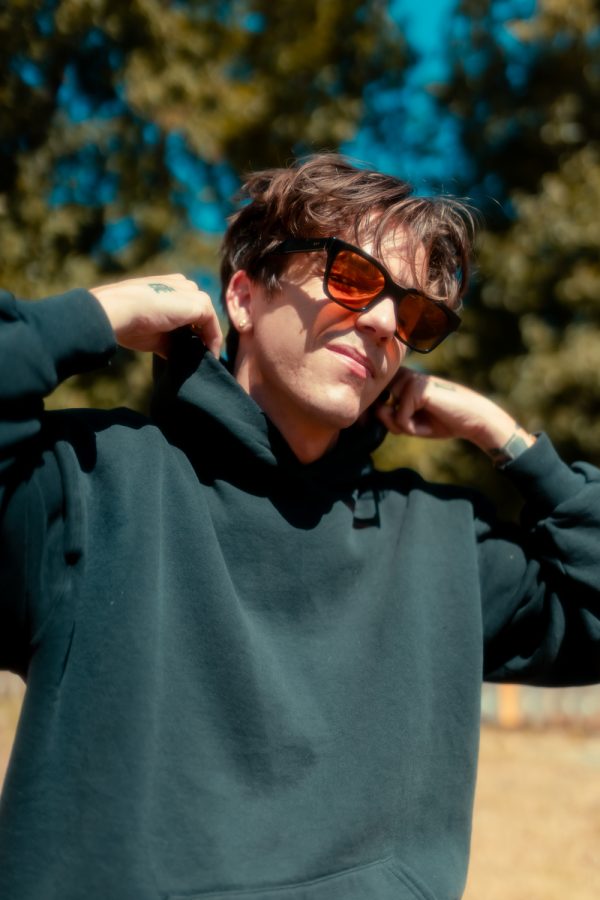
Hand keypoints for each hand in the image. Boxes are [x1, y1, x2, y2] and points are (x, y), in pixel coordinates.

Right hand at [90, 274, 222, 357]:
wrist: (119, 311)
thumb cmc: (128, 322)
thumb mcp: (153, 333)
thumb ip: (169, 339)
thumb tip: (179, 356)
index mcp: (167, 286)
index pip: (185, 308)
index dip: (191, 329)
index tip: (190, 349)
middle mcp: (181, 285)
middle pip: (198, 311)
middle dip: (201, 333)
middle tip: (200, 356)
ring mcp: (190, 291)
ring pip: (206, 317)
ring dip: (208, 337)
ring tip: (206, 358)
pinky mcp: (199, 303)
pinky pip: (212, 323)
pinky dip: (213, 340)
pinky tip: (209, 355)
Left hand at [376, 368, 534, 459]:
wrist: (473, 419)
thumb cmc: (442, 420)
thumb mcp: (409, 422)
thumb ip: (388, 417)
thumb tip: (379, 409)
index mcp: (400, 378)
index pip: (374, 402)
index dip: (386, 419)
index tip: (411, 420)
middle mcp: (403, 375)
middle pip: (379, 409)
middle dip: (396, 424)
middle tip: (421, 421)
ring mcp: (409, 380)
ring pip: (387, 414)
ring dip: (405, 426)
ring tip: (427, 420)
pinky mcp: (417, 389)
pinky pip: (400, 419)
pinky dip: (413, 428)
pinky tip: (430, 421)